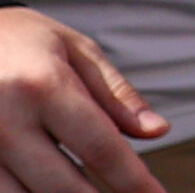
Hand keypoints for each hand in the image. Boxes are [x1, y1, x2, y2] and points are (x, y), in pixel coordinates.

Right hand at [0, 5, 169, 192]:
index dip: (133, 180)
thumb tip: (157, 131)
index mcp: (44, 86)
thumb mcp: (75, 51)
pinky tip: (50, 192)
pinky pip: (0, 191)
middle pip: (62, 187)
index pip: (99, 147)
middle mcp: (6, 121)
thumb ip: (115, 96)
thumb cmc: (22, 40)